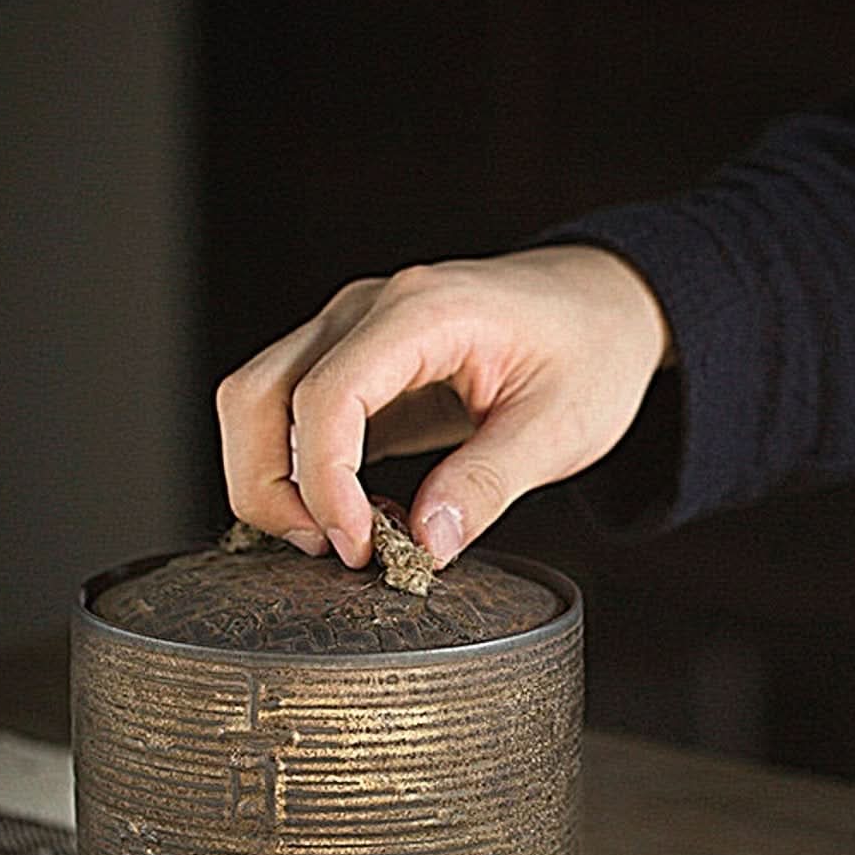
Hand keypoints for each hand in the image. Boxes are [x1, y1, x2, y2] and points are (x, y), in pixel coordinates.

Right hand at [216, 245, 672, 566]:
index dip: (323, 483)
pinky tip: (356, 510)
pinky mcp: (349, 361)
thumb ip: (488, 484)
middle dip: (271, 489)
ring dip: (271, 481)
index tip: (358, 547)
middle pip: (256, 395)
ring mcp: (349, 330)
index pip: (326, 396)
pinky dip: (295, 470)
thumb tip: (424, 545)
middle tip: (339, 551)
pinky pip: (283, 413)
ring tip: (345, 535)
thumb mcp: (561, 427)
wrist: (601, 303)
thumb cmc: (590, 349)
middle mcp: (367, 310)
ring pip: (253, 403)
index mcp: (423, 312)